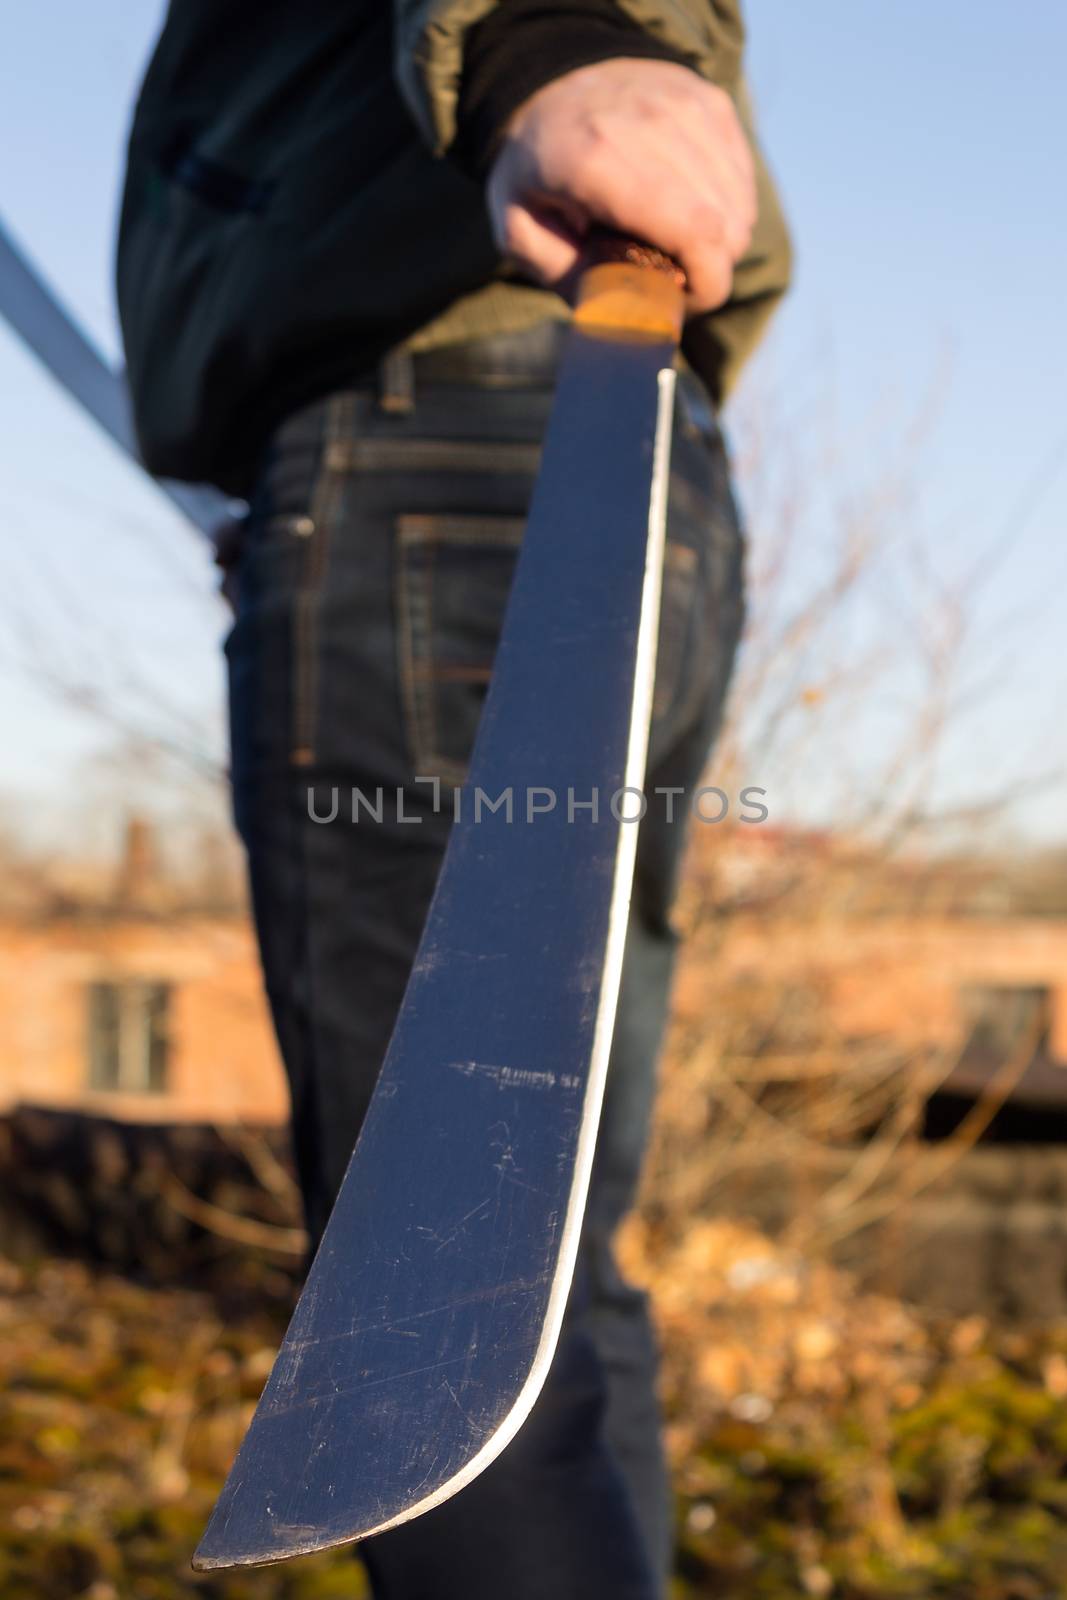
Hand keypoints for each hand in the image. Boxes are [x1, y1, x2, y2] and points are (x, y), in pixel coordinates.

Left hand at [485, 58, 755, 313]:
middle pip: (726, 223)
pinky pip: (742, 175)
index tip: (690, 302)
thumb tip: (618, 313)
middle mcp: (652, 123)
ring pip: (740, 202)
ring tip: (679, 244)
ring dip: (721, 239)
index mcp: (600, 160)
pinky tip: (690, 210)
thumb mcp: (518, 229)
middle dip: (712, 268)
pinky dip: (726, 204)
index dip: (709, 283)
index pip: (697, 231)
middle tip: (675, 277)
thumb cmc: (533, 169)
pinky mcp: (708, 100)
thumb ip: (563, 276)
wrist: (548, 82)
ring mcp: (686, 105)